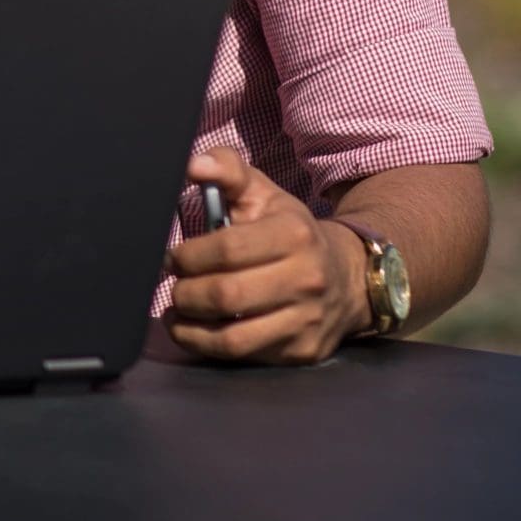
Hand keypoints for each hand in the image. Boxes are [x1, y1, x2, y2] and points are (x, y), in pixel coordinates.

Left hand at [164, 148, 365, 363]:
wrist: (347, 277)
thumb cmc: (288, 230)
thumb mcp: (262, 192)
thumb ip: (226, 169)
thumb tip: (193, 165)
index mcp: (294, 234)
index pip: (228, 249)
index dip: (189, 256)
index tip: (172, 257)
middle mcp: (307, 279)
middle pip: (227, 295)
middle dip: (185, 292)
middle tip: (173, 285)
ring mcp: (307, 320)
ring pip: (234, 336)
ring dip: (190, 326)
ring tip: (177, 312)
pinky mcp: (302, 351)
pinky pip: (245, 356)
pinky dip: (208, 345)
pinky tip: (194, 330)